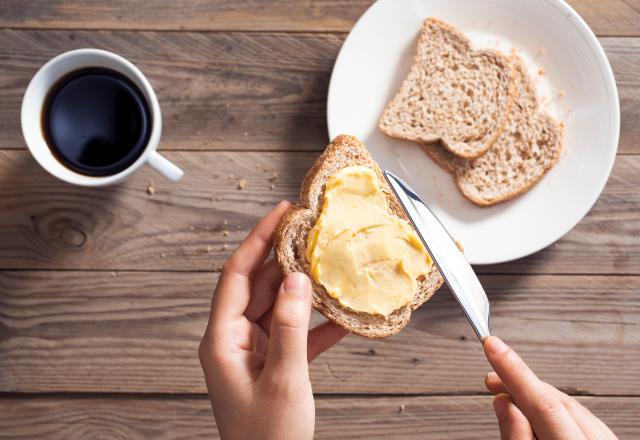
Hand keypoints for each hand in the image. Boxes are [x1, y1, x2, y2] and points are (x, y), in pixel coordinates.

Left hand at [199, 201, 346, 439]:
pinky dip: (314, 324)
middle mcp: (234, 340)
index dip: (257, 239)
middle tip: (310, 234)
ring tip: (326, 266)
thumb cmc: (267, 438)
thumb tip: (296, 279)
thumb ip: (290, 326)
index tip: (279, 212)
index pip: (236, 274)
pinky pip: (293, 333)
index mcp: (222, 340)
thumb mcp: (283, 379)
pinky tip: (338, 315)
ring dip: (302, 290)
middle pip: (259, 286)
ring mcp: (254, 352)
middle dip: (284, 259)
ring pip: (277, 306)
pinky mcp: (274, 364)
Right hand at [483, 336, 617, 439]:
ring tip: (504, 394)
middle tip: (490, 378)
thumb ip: (517, 437)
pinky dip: (552, 408)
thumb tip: (503, 401)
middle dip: (518, 383)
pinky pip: (579, 416)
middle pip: (556, 400)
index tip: (491, 344)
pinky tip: (532, 410)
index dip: (513, 370)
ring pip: (568, 405)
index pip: (542, 402)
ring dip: (533, 395)